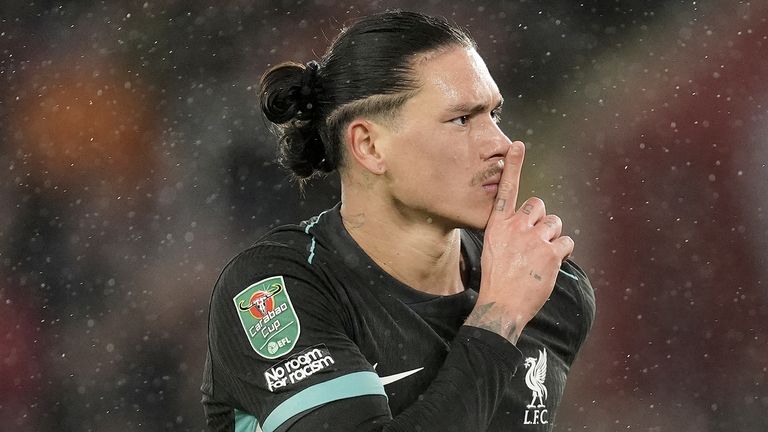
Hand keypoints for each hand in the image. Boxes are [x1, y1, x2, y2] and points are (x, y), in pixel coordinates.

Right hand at [465, 141, 573, 344]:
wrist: (501, 305)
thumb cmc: (497, 280)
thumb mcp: (494, 250)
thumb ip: (508, 232)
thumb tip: (526, 227)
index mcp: (498, 225)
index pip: (506, 189)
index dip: (513, 166)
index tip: (517, 146)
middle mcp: (515, 227)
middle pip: (538, 206)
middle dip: (540, 220)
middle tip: (534, 241)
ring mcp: (534, 238)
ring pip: (555, 223)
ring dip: (552, 237)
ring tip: (540, 258)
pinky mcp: (551, 253)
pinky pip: (566, 242)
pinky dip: (562, 252)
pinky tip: (550, 265)